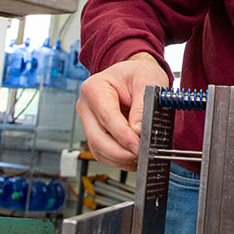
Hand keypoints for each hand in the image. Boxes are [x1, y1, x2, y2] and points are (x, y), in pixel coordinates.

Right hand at [74, 52, 168, 170]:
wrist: (136, 75)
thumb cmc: (139, 74)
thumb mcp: (147, 81)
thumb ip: (143, 106)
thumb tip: (138, 131)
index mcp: (94, 88)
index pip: (106, 117)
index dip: (123, 135)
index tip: (139, 145)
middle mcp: (86, 106)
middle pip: (97, 138)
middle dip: (121, 153)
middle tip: (142, 155)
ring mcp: (89, 122)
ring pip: (99, 150)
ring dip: (121, 159)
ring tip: (142, 158)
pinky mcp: (96, 134)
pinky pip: (104, 153)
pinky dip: (120, 160)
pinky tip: (135, 158)